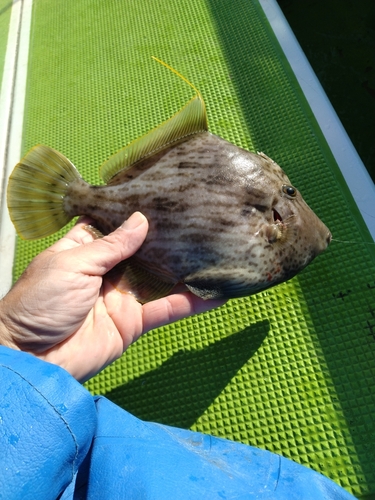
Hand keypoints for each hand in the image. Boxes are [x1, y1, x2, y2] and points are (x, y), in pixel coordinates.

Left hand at [0, 212, 225, 382]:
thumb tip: (142, 219)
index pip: (115, 225)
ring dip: (185, 269)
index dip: (136, 212)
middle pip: (143, 250)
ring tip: (215, 252)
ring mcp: (123, 297)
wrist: (33, 359)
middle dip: (167, 238)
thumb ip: (111, 245)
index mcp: (86, 250)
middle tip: (200, 219)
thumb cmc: (42, 302)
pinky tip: (216, 294)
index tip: (164, 196)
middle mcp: (108, 270)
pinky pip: (166, 310)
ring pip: (160, 279)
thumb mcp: (72, 264)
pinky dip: (190, 304)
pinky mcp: (134, 323)